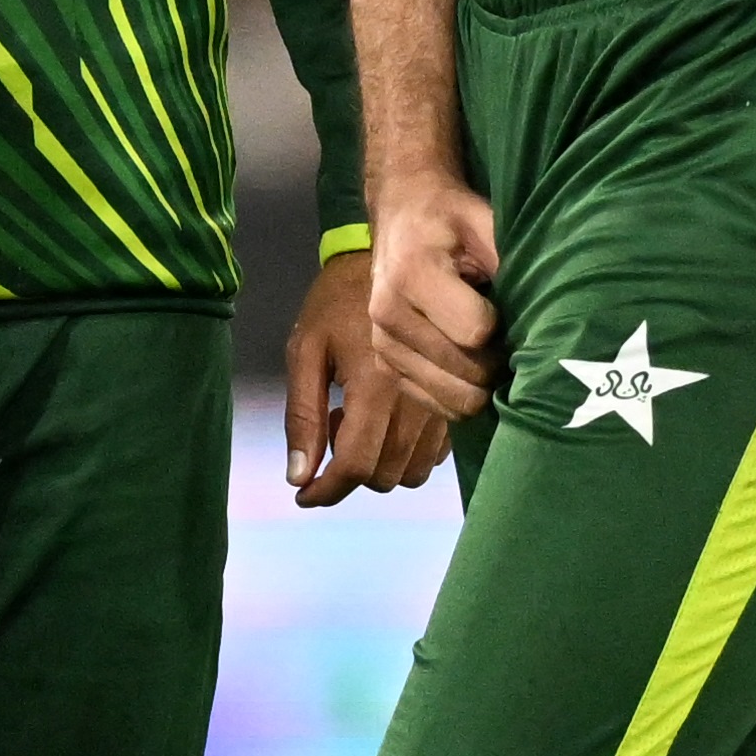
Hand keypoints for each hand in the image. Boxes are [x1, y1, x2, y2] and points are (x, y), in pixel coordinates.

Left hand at [279, 243, 445, 501]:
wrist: (394, 260)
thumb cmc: (338, 301)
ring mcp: (442, 403)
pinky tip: (386, 419)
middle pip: (384, 475)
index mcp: (377, 386)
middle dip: (350, 471)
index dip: (327, 490)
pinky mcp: (455, 401)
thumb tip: (299, 476)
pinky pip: (433, 454)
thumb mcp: (306, 350)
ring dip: (378, 463)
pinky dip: (405, 453)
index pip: (357, 464)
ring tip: (357, 420)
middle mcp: (417, 401)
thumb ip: (302, 416)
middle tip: (331, 428)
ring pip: (411, 471)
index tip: (304, 494)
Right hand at [365, 178, 505, 438]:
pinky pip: (433, 403)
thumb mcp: (484, 222)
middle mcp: (389, 314)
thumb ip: (508, 262)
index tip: (508, 311)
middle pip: (465, 373)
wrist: (400, 216)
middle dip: (496, 363)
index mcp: (413, 273)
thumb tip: (545, 311)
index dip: (503, 328)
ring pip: (451, 397)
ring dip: (478, 383)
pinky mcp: (383, 365)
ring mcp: (382, 344)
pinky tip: (466, 364)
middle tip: (508, 339)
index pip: (475, 332)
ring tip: (487, 352)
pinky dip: (457, 391)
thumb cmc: (449, 218)